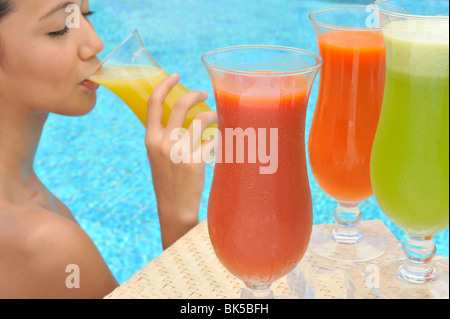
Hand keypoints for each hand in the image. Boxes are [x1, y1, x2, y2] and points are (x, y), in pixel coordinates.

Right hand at [145, 73, 216, 248]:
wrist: (174, 207)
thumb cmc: (167, 180)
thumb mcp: (157, 156)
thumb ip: (163, 136)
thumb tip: (180, 115)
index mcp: (150, 139)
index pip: (153, 102)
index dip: (164, 85)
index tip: (175, 75)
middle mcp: (162, 142)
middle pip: (181, 105)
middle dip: (195, 94)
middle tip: (204, 94)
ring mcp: (179, 152)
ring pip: (200, 119)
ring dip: (211, 114)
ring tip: (216, 117)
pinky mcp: (195, 162)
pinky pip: (211, 140)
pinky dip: (217, 137)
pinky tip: (219, 141)